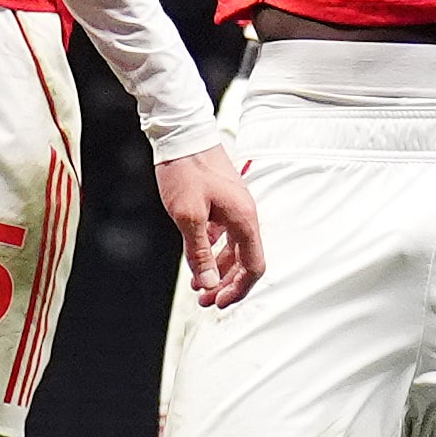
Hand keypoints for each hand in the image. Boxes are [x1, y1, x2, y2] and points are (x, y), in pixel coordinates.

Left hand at [156, 143, 265, 308]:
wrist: (181, 134)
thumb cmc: (185, 170)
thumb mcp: (188, 216)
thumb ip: (199, 252)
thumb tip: (208, 283)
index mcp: (244, 219)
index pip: (254, 266)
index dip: (238, 289)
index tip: (218, 302)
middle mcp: (244, 215)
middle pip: (244, 261)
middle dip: (225, 284)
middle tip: (204, 301)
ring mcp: (234, 208)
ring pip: (232, 249)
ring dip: (217, 269)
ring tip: (198, 286)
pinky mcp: (222, 203)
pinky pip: (222, 235)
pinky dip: (211, 251)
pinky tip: (196, 259)